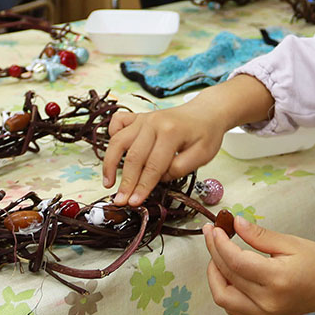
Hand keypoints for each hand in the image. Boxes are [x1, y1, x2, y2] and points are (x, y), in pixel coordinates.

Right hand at [102, 94, 230, 205]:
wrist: (207, 112)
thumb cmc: (206, 134)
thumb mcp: (203, 154)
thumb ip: (181, 168)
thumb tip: (159, 178)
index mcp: (171, 132)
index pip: (154, 166)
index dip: (143, 187)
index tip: (134, 203)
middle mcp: (153, 123)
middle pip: (134, 157)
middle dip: (126, 182)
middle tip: (120, 201)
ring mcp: (144, 118)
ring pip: (119, 141)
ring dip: (110, 163)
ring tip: (108, 183)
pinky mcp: (138, 117)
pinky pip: (118, 122)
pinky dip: (112, 135)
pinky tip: (113, 152)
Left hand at [204, 216, 314, 314]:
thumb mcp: (290, 242)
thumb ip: (259, 235)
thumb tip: (236, 223)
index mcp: (278, 278)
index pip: (237, 261)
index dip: (220, 243)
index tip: (215, 228)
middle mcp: (268, 300)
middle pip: (227, 276)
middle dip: (214, 251)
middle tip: (211, 233)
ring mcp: (263, 313)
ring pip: (223, 297)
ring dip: (214, 274)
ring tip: (218, 252)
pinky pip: (232, 306)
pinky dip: (223, 288)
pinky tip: (227, 270)